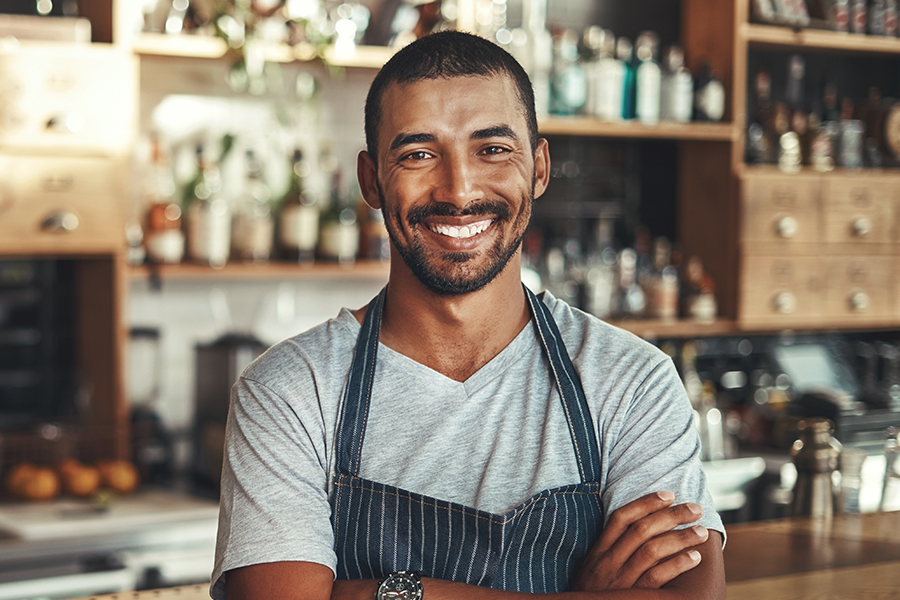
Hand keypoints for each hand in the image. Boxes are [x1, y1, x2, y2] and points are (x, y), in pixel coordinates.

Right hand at [572, 491, 707, 591]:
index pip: (621, 518)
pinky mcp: (633, 597)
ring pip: (651, 550)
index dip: (645, 503)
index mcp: (598, 551)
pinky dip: (677, 565)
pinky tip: (694, 557)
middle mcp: (608, 563)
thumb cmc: (595, 594)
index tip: (668, 495)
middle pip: (641, 530)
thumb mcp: (594, 569)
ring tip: (701, 532)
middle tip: (695, 509)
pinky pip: (657, 577)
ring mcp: (620, 580)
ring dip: (680, 538)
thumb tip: (643, 527)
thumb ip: (611, 550)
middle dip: (671, 515)